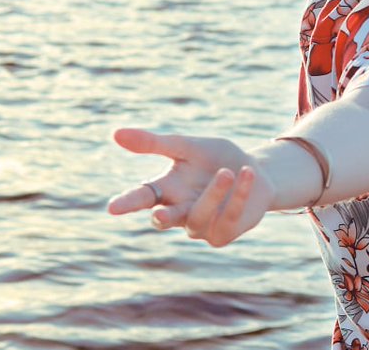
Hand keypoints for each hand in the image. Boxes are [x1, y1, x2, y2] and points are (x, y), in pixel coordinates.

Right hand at [107, 128, 274, 246]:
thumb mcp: (187, 146)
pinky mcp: (222, 235)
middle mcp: (178, 212)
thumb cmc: (216, 158)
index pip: (142, 197)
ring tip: (226, 172)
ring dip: (213, 194)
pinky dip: (238, 195)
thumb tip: (116, 133)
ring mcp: (199, 227)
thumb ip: (154, 143)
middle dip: (161, 217)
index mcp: (166, 190)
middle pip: (162, 219)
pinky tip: (246, 174)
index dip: (127, 202)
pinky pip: (228, 218)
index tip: (112, 208)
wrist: (256, 171)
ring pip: (198, 217)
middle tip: (160, 213)